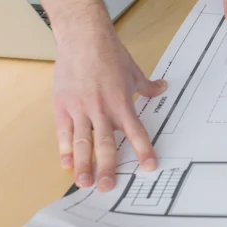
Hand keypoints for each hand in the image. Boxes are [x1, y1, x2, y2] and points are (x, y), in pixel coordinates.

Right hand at [52, 23, 166, 190]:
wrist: (83, 39)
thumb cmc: (110, 55)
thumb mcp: (134, 71)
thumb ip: (148, 86)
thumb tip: (163, 88)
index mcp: (122, 103)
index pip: (136, 132)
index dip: (143, 150)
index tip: (149, 167)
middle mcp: (101, 109)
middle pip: (106, 143)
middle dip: (107, 167)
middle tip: (107, 187)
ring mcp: (80, 109)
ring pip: (82, 142)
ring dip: (83, 164)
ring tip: (84, 183)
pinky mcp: (62, 106)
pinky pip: (63, 132)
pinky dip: (64, 149)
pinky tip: (66, 164)